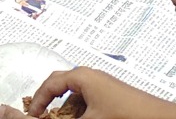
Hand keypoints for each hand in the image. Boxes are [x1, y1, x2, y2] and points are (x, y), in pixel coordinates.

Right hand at [0, 66, 175, 117]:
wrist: (158, 118)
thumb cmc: (127, 114)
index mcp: (82, 76)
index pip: (50, 84)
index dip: (38, 99)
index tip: (33, 113)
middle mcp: (91, 76)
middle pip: (61, 85)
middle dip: (50, 100)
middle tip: (43, 114)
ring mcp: (102, 84)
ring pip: (75, 94)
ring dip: (67, 108)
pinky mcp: (112, 94)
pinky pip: (88, 99)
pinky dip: (81, 110)